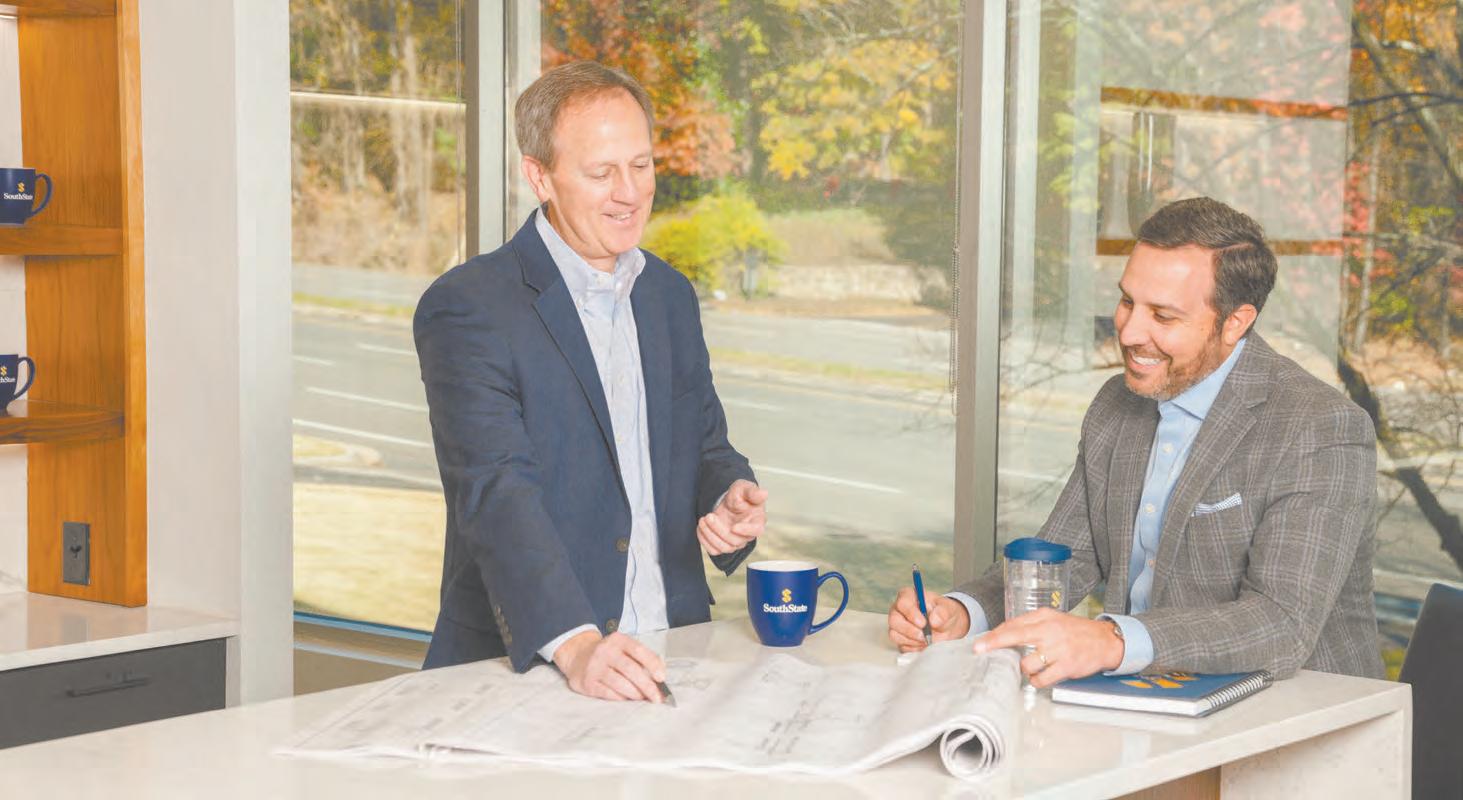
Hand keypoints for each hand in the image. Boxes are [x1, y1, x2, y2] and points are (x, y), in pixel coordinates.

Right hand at [552, 630, 667, 702]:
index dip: (652, 664)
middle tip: (656, 697)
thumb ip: (642, 658)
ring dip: (635, 694)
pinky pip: (607, 693)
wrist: (577, 656)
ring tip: (642, 698)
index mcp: (618, 640)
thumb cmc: (609, 655)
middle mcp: (605, 651)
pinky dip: (620, 698)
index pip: (638, 650)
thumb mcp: (624, 648)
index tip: (662, 678)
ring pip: (619, 683)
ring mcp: (594, 666)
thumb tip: (660, 675)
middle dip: (647, 686)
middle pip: (630, 669)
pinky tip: (626, 699)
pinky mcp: (587, 682)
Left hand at [697, 479, 767, 554]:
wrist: (729, 502)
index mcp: (757, 520)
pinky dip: (704, 540)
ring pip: (724, 547)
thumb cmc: (740, 496)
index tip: (734, 526)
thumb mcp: (744, 488)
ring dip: (710, 535)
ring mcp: (735, 541)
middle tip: (709, 516)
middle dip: (719, 529)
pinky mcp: (723, 544)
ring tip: (703, 520)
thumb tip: (763, 493)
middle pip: (735, 540)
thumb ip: (752, 492)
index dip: (746, 531)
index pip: (757, 530)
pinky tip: (701, 528)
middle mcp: (747, 534)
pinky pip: (714, 550)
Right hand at [887, 586, 970, 651]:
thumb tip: (933, 620)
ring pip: (895, 635)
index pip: (902, 603)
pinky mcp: (900, 639)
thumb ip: (943, 612)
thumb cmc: (944, 613)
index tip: (923, 623)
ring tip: (927, 640)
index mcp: (908, 596)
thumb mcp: (948, 608)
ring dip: (912, 641)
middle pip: (894, 620)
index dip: (911, 614)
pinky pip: (901, 646)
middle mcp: (899, 610)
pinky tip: (924, 645)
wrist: (947, 627)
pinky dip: (914, 648)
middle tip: (924, 636)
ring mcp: (898, 626)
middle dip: (909, 631)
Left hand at [972, 608, 1124, 687]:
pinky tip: (1039, 677)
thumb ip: (1031, 625)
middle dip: (994, 644)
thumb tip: (1005, 633)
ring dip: (1023, 669)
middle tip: (979, 650)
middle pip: (1015, 636)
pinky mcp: (1067, 666)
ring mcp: (1058, 649)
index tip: (981, 642)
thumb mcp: (1053, 619)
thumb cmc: (1075, 631)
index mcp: (1044, 617)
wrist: (1104, 640)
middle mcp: (1050, 631)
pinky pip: (1042, 678)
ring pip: (1027, 663)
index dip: (995, 634)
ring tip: (1030, 668)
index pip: (1013, 624)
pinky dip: (1036, 681)